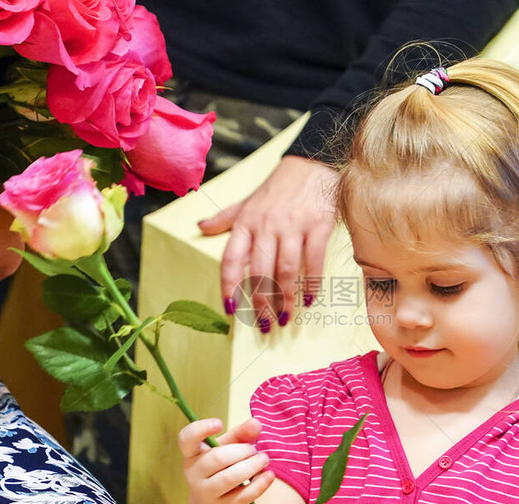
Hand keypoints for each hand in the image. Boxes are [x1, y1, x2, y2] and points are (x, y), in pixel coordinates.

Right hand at [178, 417, 274, 503]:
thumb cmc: (222, 468)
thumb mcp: (228, 448)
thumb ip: (242, 434)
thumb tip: (256, 423)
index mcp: (192, 453)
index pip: (187, 439)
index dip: (201, 429)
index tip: (219, 423)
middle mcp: (193, 473)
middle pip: (217, 458)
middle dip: (241, 451)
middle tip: (254, 449)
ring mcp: (206, 493)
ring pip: (229, 478)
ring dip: (251, 466)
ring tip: (264, 459)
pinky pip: (242, 496)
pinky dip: (259, 484)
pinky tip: (269, 475)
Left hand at [198, 156, 337, 331]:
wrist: (310, 164)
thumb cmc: (277, 188)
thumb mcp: (247, 201)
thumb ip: (225, 218)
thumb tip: (200, 227)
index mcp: (246, 223)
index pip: (231, 259)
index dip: (228, 287)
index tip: (231, 310)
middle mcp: (267, 226)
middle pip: (260, 271)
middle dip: (261, 302)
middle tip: (264, 325)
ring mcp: (293, 226)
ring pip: (286, 270)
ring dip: (285, 298)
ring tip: (284, 318)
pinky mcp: (318, 225)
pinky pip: (313, 260)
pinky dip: (311, 282)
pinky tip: (309, 299)